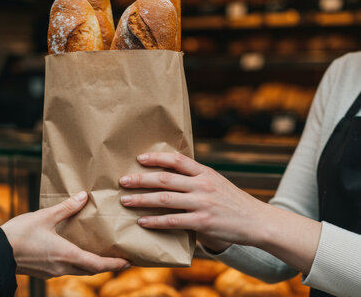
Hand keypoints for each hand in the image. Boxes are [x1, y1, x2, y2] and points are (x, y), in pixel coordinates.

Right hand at [1, 192, 129, 278]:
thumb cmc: (19, 234)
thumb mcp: (45, 216)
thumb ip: (66, 207)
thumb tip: (84, 196)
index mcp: (66, 254)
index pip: (97, 264)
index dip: (113, 264)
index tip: (127, 262)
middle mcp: (62, 266)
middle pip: (90, 270)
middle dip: (106, 266)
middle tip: (119, 260)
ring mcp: (52, 271)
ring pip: (78, 270)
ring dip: (91, 265)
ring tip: (100, 256)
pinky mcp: (44, 271)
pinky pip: (66, 269)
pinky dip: (77, 264)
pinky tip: (74, 254)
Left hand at [119, 152, 269, 246]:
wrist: (257, 221)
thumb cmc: (233, 201)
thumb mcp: (217, 182)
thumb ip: (196, 178)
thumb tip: (169, 174)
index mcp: (205, 172)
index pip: (177, 160)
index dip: (156, 157)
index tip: (139, 158)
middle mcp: (202, 185)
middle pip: (165, 179)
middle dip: (141, 179)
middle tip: (123, 181)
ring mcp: (202, 203)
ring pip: (165, 200)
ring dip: (142, 200)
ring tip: (125, 201)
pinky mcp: (203, 223)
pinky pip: (173, 221)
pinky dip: (155, 221)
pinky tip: (143, 222)